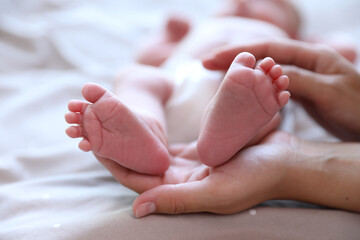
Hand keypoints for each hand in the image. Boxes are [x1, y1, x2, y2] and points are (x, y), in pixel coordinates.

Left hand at [96, 131, 295, 217]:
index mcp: (180, 194)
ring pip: (149, 153)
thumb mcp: (219, 192)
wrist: (286, 161)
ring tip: (109, 118)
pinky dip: (151, 132)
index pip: (136, 180)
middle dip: (116, 146)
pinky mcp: (196, 151)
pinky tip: (137, 119)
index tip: (93, 141)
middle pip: (138, 164)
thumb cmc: (258, 177)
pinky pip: (166, 143)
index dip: (114, 162)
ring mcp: (186, 167)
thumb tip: (137, 209)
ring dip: (130, 137)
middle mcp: (178, 182)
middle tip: (94, 123)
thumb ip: (179, 199)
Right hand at [202, 39, 359, 140]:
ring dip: (242, 74)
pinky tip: (244, 93)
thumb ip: (297, 80)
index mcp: (311, 56)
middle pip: (261, 57)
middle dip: (234, 60)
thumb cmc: (359, 108)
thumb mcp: (328, 91)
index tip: (210, 59)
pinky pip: (271, 88)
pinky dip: (254, 89)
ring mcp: (302, 79)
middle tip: (206, 65)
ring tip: (219, 77)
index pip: (267, 49)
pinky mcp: (301, 94)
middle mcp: (304, 64)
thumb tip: (266, 74)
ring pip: (264, 73)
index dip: (237, 53)